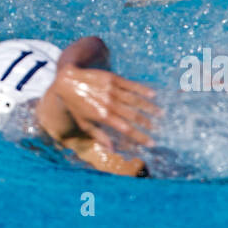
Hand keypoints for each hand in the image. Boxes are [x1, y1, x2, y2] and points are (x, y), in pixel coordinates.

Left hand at [43, 65, 158, 151]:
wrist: (67, 79)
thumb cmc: (74, 104)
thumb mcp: (83, 123)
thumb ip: (99, 136)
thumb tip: (112, 150)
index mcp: (103, 117)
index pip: (127, 130)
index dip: (140, 137)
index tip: (152, 143)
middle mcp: (109, 104)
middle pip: (134, 116)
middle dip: (148, 124)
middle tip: (158, 129)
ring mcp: (112, 90)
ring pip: (135, 100)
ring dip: (149, 107)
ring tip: (160, 113)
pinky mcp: (113, 78)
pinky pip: (131, 85)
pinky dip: (142, 90)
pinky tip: (153, 94)